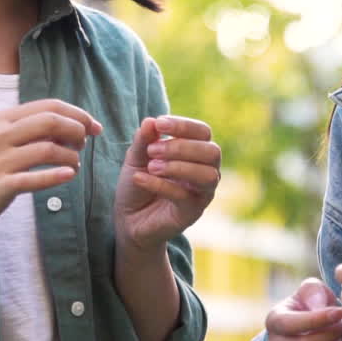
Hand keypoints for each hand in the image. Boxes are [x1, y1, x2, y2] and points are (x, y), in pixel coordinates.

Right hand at [0, 99, 100, 232]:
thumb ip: (26, 129)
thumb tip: (69, 123)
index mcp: (0, 119)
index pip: (48, 106)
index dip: (77, 113)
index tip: (94, 126)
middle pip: (50, 122)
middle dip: (77, 130)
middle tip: (85, 144)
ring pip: (47, 150)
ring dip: (70, 156)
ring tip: (75, 165)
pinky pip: (35, 179)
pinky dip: (57, 176)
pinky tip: (70, 176)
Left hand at [114, 116, 220, 251]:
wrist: (129, 219)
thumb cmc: (138, 183)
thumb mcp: (136, 157)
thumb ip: (144, 140)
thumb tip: (150, 121)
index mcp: (195, 152)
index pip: (203, 132)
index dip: (184, 125)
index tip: (159, 123)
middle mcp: (206, 170)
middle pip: (212, 152)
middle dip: (181, 147)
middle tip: (152, 150)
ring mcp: (202, 193)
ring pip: (208, 175)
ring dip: (178, 167)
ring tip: (151, 166)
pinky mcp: (192, 212)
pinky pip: (185, 197)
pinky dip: (161, 185)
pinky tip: (140, 179)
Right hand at [264, 278, 341, 340]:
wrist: (311, 328)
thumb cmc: (312, 305)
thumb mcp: (311, 290)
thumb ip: (314, 292)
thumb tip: (318, 309)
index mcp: (274, 321)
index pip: (291, 324)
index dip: (317, 319)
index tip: (339, 312)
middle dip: (331, 334)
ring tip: (340, 339)